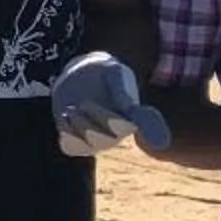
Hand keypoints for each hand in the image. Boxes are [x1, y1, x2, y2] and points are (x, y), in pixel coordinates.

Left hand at [52, 52, 169, 157]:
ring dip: (78, 127)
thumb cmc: (103, 73)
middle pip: (109, 138)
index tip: (156, 138)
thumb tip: (127, 107)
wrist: (80, 77)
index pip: (146, 126)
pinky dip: (66, 134)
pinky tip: (64, 117)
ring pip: (90, 145)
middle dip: (94, 121)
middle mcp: (120, 132)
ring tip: (71, 108)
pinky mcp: (78, 142)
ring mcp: (99, 141)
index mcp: (135, 114)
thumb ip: (120, 88)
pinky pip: (71, 148)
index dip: (152, 132)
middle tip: (83, 103)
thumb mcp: (112, 72)